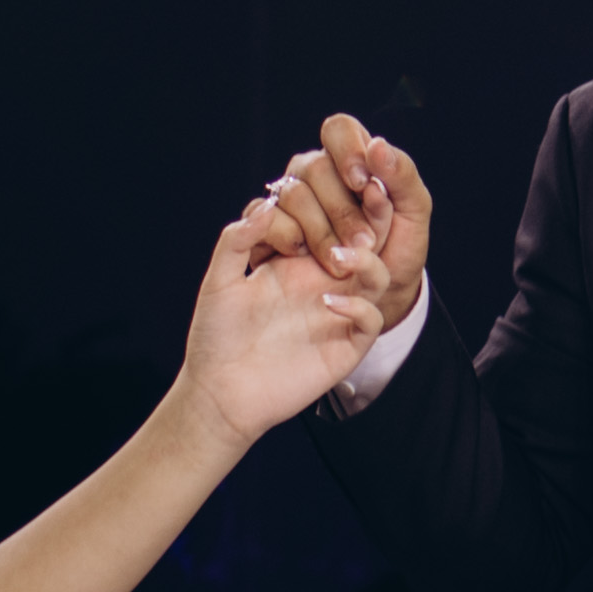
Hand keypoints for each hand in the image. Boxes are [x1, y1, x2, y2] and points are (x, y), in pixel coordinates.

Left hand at [178, 195, 383, 449]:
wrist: (220, 393)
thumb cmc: (216, 337)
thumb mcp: (218, 281)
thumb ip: (237, 241)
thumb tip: (268, 204)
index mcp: (295, 260)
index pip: (326, 218)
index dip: (324, 202)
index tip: (303, 198)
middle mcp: (322, 281)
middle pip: (362, 240)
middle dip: (365, 217)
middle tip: (357, 203)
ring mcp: (337, 312)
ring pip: (376, 275)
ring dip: (366, 260)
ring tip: (340, 257)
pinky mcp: (346, 345)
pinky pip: (372, 318)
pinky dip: (359, 306)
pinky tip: (327, 303)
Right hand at [257, 115, 433, 331]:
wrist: (377, 296)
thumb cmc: (398, 248)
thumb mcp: (414, 213)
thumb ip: (401, 175)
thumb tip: (376, 145)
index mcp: (350, 159)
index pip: (338, 129)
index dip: (347, 151)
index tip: (363, 185)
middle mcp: (315, 174)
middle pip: (313, 166)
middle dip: (341, 208)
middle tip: (365, 241)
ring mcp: (288, 200)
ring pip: (290, 194)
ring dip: (321, 231)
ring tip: (341, 260)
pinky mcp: (267, 229)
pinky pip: (265, 220)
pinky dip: (289, 239)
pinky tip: (305, 256)